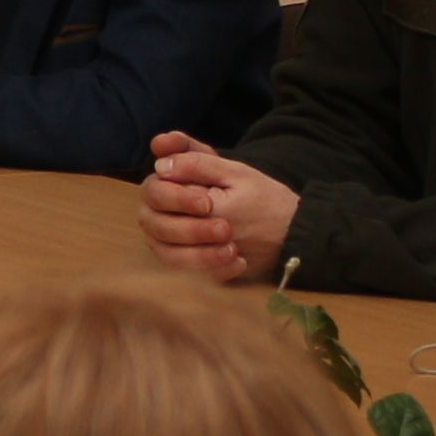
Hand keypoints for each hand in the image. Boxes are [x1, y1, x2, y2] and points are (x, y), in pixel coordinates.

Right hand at [139, 138, 296, 283]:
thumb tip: (161, 161)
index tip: (207, 204)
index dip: (176, 198)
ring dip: (199, 253)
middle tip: (225, 229)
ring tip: (233, 249)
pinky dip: (212, 269)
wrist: (282, 229)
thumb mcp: (233, 173)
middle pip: (153, 223)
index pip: (153, 191)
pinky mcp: (185, 264)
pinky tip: (238, 262)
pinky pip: (187, 274)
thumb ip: (198, 161)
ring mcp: (170, 241)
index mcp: (170, 184)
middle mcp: (162, 213)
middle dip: (190, 229)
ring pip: (166, 253)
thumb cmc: (255, 196)